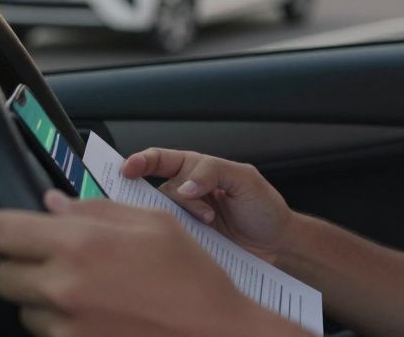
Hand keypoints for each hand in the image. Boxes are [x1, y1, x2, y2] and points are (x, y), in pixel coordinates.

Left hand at [0, 191, 301, 336]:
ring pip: (24, 309)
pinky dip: (64, 325)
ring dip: (44, 299)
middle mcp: (64, 288)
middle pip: (1, 275)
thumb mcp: (155, 223)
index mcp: (81, 244)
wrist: (215, 336)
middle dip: (22, 266)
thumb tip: (52, 205)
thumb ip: (95, 210)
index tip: (5, 231)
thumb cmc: (193, 280)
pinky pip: (47, 334)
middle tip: (57, 262)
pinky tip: (101, 315)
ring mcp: (65, 328)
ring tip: (91, 293)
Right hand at [123, 148, 293, 262]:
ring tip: (211, 220)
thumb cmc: (263, 207)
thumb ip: (214, 172)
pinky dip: (180, 236)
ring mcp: (185, 219)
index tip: (127, 169)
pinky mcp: (188, 242)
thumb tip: (184, 186)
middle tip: (194, 204)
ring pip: (164, 214)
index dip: (140, 161)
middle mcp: (186, 193)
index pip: (161, 160)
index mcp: (197, 169)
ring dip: (185, 216)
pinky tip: (200, 235)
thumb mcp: (246, 179)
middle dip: (169, 195)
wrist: (276, 244)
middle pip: (158, 189)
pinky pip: (171, 237)